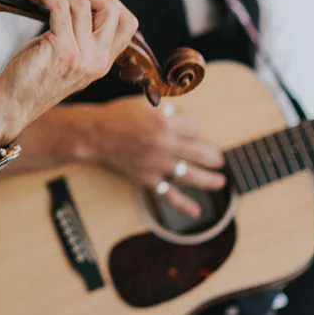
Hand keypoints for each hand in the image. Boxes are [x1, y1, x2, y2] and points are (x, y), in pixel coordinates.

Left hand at [0, 0, 138, 143]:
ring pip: (82, 3)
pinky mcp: (61, 49)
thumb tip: (73, 1)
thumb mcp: (65, 60)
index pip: (128, 24)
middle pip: (113, 9)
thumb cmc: (29, 81)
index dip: (109, 2)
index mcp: (102, 63)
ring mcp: (82, 56)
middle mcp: (97, 60)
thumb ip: (78, 37)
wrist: (10, 108)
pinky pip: (59, 6)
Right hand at [83, 96, 227, 216]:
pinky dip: (183, 204)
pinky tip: (196, 211)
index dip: (194, 127)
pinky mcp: (148, 179)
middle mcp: (166, 144)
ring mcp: (158, 164)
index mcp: (166, 123)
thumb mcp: (142, 103)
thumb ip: (165, 108)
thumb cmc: (116, 116)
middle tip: (219, 160)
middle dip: (213, 157)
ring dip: (209, 180)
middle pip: (201, 152)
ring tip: (220, 182)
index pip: (195, 127)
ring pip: (191, 175)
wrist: (93, 136)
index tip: (190, 129)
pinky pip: (169, 194)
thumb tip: (180, 115)